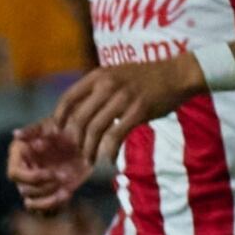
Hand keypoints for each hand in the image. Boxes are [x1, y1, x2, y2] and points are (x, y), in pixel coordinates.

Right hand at [7, 119, 90, 212]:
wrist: (86, 141)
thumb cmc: (66, 128)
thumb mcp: (51, 125)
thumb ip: (33, 130)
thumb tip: (15, 134)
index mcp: (19, 157)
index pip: (15, 174)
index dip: (32, 177)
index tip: (52, 173)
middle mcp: (24, 172)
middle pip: (24, 190)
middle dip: (45, 187)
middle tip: (64, 176)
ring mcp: (37, 186)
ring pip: (31, 204)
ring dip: (48, 201)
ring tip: (66, 192)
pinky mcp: (50, 194)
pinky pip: (45, 211)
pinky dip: (55, 207)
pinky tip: (67, 195)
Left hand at [47, 50, 204, 174]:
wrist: (177, 74)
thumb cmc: (145, 77)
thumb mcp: (115, 74)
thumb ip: (97, 89)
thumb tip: (79, 112)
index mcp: (98, 76)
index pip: (68, 97)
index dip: (59, 116)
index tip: (58, 130)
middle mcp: (107, 85)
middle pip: (80, 118)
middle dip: (75, 139)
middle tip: (77, 151)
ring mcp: (123, 98)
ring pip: (95, 129)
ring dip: (90, 149)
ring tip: (90, 160)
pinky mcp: (138, 111)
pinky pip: (116, 136)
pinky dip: (109, 150)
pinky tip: (108, 158)